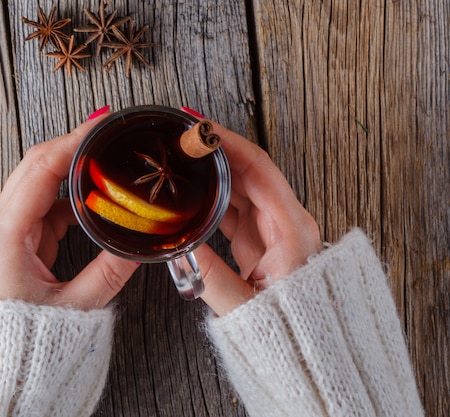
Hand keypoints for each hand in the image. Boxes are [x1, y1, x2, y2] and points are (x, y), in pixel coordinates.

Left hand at [0, 112, 138, 309]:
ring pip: (40, 181)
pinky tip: (94, 194)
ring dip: (71, 167)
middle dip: (71, 144)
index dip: (71, 142)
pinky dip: (70, 194)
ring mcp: (9, 229)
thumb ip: (109, 273)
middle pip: (35, 166)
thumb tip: (140, 245)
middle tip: (105, 129)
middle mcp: (2, 224)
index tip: (99, 124)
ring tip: (104, 157)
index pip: (39, 170)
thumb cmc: (22, 338)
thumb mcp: (74, 307)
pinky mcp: (19, 238)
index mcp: (6, 233)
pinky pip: (46, 204)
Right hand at [196, 122, 322, 315]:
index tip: (201, 128)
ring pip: (241, 186)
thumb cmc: (289, 327)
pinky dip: (214, 193)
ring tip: (183, 157)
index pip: (259, 170)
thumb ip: (211, 276)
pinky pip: (235, 205)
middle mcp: (286, 220)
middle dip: (216, 150)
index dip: (230, 143)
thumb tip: (179, 247)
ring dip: (213, 170)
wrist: (308, 346)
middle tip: (183, 137)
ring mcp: (273, 228)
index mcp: (291, 229)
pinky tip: (193, 187)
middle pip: (249, 170)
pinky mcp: (261, 238)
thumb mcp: (245, 306)